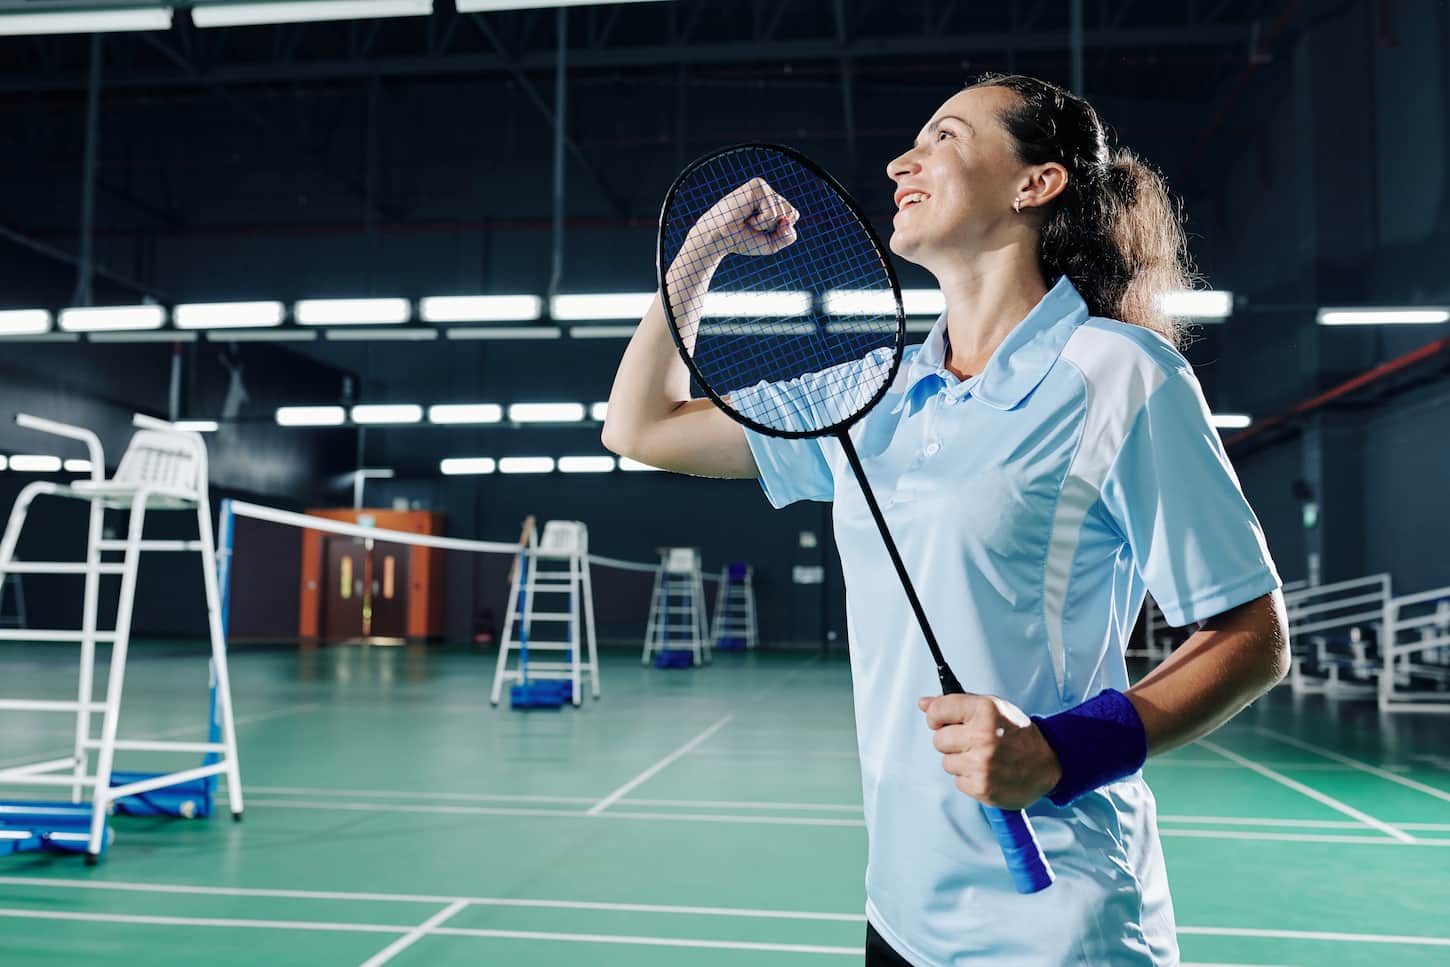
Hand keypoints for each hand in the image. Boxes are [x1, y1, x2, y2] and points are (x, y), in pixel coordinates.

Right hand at [683, 177, 799, 259]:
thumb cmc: (742, 239)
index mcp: (771, 200)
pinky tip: (745, 217)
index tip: (760, 229)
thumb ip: (788, 237)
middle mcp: (768, 191)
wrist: (719, 239)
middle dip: (773, 227)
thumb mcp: (772, 243)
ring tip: (748, 221)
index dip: (780, 229)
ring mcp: (762, 187)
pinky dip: (760, 222)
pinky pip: (772, 213)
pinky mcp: (757, 187)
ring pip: (782, 213)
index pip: (793, 215)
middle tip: (753, 225)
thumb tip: (789, 222)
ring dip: (765, 225)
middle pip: (790, 214)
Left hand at [919, 693, 1062, 810]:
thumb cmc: (1017, 734)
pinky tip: (987, 771)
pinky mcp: (982, 787)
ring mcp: (982, 765)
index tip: (942, 720)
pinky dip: (969, 778)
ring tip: (983, 757)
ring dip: (960, 760)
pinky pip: (958, 781)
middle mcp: (983, 737)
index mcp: (985, 711)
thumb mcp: (992, 707)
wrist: (1048, 763)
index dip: (937, 716)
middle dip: (951, 740)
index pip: (938, 710)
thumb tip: (923, 703)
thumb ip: (956, 703)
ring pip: (947, 762)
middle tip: (971, 741)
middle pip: (938, 740)